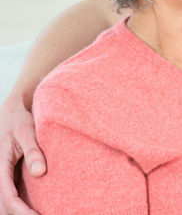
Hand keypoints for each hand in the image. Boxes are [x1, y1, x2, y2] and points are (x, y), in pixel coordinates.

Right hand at [0, 97, 43, 214]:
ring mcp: (2, 178)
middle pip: (4, 206)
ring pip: (5, 204)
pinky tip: (36, 210)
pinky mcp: (8, 178)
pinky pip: (11, 197)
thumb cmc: (19, 121)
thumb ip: (33, 151)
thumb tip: (40, 172)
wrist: (11, 114)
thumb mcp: (27, 131)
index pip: (7, 196)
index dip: (21, 211)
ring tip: (41, 214)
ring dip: (19, 212)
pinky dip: (20, 207)